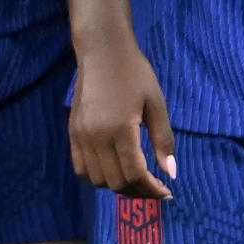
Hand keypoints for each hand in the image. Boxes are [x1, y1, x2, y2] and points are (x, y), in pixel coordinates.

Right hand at [70, 37, 174, 199]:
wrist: (102, 51)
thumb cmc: (134, 73)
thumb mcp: (156, 103)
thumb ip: (163, 140)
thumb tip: (170, 173)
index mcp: (120, 129)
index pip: (134, 174)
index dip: (151, 189)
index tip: (166, 192)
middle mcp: (96, 137)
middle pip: (116, 182)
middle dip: (138, 191)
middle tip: (155, 188)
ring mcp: (80, 136)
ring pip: (97, 180)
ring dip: (117, 186)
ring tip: (136, 180)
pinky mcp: (72, 133)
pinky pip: (81, 168)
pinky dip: (97, 178)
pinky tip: (113, 171)